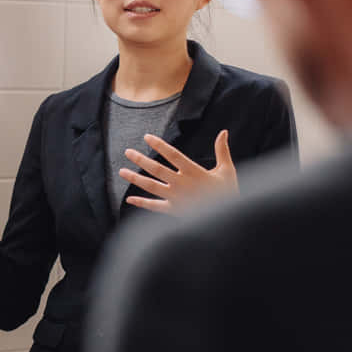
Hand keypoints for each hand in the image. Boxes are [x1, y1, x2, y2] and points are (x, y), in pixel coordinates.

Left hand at [119, 130, 238, 213]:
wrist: (229, 219)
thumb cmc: (229, 192)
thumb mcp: (227, 170)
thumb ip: (222, 150)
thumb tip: (223, 131)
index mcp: (194, 171)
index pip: (173, 154)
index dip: (159, 145)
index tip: (146, 137)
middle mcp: (182, 184)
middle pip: (157, 169)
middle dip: (140, 160)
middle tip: (127, 152)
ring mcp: (177, 198)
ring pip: (152, 186)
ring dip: (135, 179)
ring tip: (121, 171)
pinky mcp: (175, 210)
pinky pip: (155, 206)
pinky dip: (142, 203)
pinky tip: (130, 199)